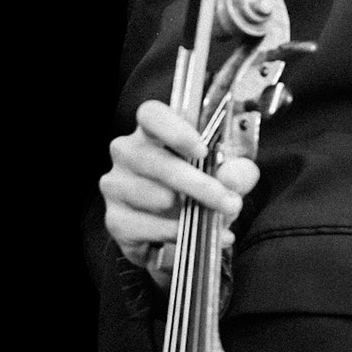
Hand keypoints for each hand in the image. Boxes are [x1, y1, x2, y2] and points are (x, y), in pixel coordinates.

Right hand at [99, 99, 258, 284]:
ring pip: (151, 195)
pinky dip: (174, 234)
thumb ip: (237, 173)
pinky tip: (194, 237)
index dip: (174, 128)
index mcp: (154, 132)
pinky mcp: (114, 219)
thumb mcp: (227, 178)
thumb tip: (233, 177)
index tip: (202, 149)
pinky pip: (143, 226)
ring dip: (188, 211)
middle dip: (197, 184)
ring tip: (214, 219)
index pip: (151, 114)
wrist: (180, 233)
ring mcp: (116, 185)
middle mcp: (127, 152)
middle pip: (154, 160)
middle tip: (229, 202)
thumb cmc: (199, 191)